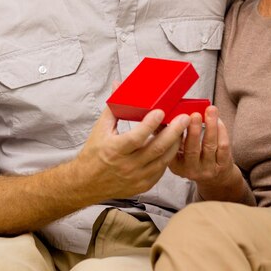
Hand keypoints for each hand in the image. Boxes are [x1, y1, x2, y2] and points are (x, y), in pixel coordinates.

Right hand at [75, 106, 189, 200]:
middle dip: (173, 132)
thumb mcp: (100, 129)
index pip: (136, 137)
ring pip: (163, 159)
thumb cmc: (94, 154)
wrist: (87, 183)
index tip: (161, 111)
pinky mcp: (143, 185)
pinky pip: (161, 170)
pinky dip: (168, 156)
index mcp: (115, 150)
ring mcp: (137, 177)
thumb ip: (113, 107)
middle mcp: (127, 165)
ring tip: (183, 128)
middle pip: (155, 148)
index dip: (150, 124)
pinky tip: (173, 144)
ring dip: (175, 143)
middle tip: (184, 118)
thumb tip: (118, 86)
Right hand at [169, 105, 243, 200]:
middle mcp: (192, 169)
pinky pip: (223, 146)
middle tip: (195, 115)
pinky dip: (221, 131)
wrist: (214, 178)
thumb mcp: (177, 152)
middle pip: (192, 150)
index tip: (175, 120)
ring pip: (210, 145)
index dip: (174, 136)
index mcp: (176, 166)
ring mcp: (209, 168)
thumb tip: (159, 118)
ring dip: (211, 126)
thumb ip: (169, 136)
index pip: (172, 151)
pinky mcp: (223, 165)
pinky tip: (218, 120)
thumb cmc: (192, 158)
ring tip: (211, 110)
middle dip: (194, 131)